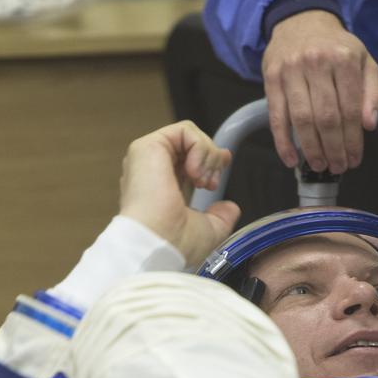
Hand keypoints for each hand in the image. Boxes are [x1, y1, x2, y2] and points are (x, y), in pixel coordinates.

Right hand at [119, 121, 240, 267]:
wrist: (157, 246)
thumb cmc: (175, 245)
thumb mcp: (208, 232)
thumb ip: (220, 217)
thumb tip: (230, 208)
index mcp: (162, 189)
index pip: (188, 160)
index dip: (210, 157)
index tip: (225, 163)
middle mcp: (152, 171)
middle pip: (191, 146)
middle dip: (212, 159)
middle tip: (212, 183)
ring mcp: (148, 158)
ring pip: (190, 136)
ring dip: (207, 156)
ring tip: (203, 181)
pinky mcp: (147, 147)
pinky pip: (184, 131)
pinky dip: (200, 149)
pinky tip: (196, 173)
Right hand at [262, 10, 377, 172]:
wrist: (302, 23)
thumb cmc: (335, 49)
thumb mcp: (364, 62)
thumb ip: (373, 92)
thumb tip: (370, 124)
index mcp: (343, 59)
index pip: (350, 109)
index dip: (353, 140)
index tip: (355, 159)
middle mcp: (316, 61)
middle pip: (327, 118)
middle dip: (334, 149)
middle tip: (338, 166)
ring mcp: (291, 70)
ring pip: (302, 120)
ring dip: (312, 149)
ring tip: (320, 165)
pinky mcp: (272, 78)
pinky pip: (277, 117)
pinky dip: (283, 143)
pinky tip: (291, 160)